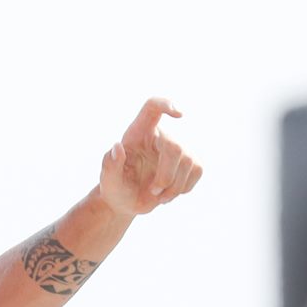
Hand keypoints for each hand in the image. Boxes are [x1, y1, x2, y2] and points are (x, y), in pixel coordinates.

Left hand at [99, 98, 201, 214]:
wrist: (126, 202)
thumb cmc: (116, 187)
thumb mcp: (108, 180)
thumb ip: (109, 165)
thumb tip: (117, 147)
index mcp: (138, 133)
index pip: (152, 107)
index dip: (166, 104)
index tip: (178, 114)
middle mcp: (159, 136)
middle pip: (174, 148)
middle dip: (166, 176)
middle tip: (153, 191)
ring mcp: (176, 148)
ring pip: (188, 162)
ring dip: (174, 187)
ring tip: (159, 196)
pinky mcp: (189, 162)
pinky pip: (197, 170)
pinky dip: (184, 188)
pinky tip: (169, 193)